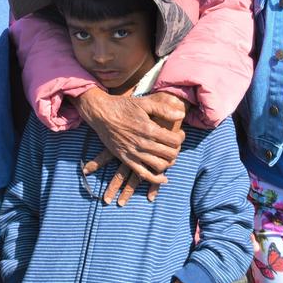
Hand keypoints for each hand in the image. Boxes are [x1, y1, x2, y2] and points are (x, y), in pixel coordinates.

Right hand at [75, 88, 185, 204]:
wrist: (101, 114)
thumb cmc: (122, 106)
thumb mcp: (143, 103)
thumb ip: (163, 109)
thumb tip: (181, 115)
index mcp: (149, 129)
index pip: (175, 141)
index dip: (180, 137)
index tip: (178, 134)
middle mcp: (143, 143)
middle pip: (170, 154)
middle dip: (176, 150)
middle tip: (174, 145)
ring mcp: (134, 153)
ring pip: (160, 166)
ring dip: (168, 163)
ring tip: (168, 156)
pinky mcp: (126, 159)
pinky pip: (144, 175)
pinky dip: (156, 179)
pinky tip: (163, 178)